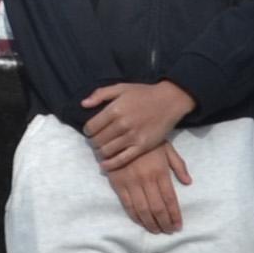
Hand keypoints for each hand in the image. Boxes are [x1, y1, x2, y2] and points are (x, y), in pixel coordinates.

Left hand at [80, 79, 194, 171]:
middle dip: (93, 142)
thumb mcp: (121, 87)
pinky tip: (105, 164)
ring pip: (107, 151)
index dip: (87, 131)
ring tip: (101, 150)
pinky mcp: (142, 146)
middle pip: (97, 141)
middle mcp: (122, 124)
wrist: (170, 100)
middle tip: (96, 142)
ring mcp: (132, 136)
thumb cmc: (144, 93)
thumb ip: (100, 94)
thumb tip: (83, 104)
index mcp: (115, 109)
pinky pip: (122, 160)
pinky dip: (110, 164)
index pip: (91, 127)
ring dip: (100, 153)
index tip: (90, 132)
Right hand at [107, 146, 186, 234]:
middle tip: (169, 231)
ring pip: (143, 210)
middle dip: (165, 223)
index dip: (175, 215)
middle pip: (158, 208)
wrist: (120, 132)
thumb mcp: (167, 147)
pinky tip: (142, 223)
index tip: (178, 226)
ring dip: (151, 224)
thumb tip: (188, 182)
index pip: (170, 199)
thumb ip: (178, 165)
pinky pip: (128, 205)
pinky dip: (135, 217)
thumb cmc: (146, 141)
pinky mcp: (118, 184)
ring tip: (157, 231)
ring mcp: (131, 183)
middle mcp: (147, 179)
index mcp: (160, 171)